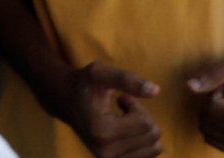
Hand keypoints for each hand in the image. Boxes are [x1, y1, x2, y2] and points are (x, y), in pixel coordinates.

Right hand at [50, 61, 166, 157]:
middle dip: (141, 116)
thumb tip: (156, 91)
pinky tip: (126, 131)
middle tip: (122, 109)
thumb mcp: (100, 73)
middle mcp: (106, 154)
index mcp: (101, 132)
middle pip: (153, 135)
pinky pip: (150, 155)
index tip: (120, 99)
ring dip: (143, 129)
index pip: (145, 123)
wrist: (67, 102)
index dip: (136, 105)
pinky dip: (143, 141)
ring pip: (155, 147)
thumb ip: (127, 80)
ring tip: (124, 120)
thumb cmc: (84, 85)